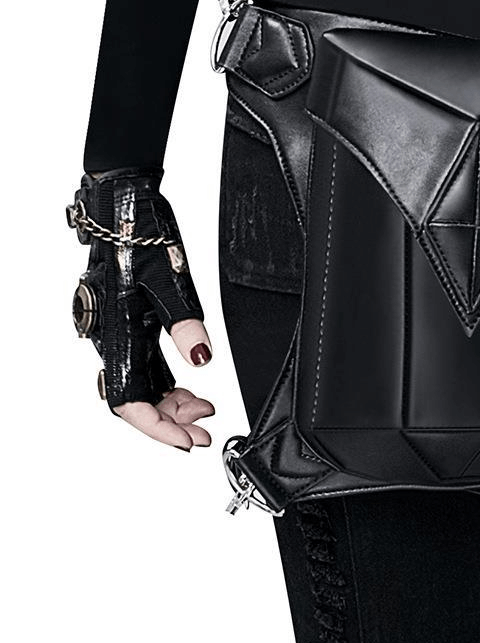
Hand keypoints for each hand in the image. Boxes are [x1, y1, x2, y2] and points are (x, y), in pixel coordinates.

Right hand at [68, 168, 215, 449]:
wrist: (120, 201)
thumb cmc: (140, 234)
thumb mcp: (170, 279)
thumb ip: (185, 324)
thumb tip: (202, 361)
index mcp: (116, 332)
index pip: (129, 400)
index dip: (157, 427)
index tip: (187, 441)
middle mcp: (111, 335)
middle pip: (134, 397)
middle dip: (169, 420)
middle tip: (203, 431)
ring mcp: (116, 327)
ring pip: (139, 380)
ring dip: (170, 400)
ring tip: (204, 407)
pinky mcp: (124, 317)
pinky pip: (142, 361)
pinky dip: (165, 377)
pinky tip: (189, 381)